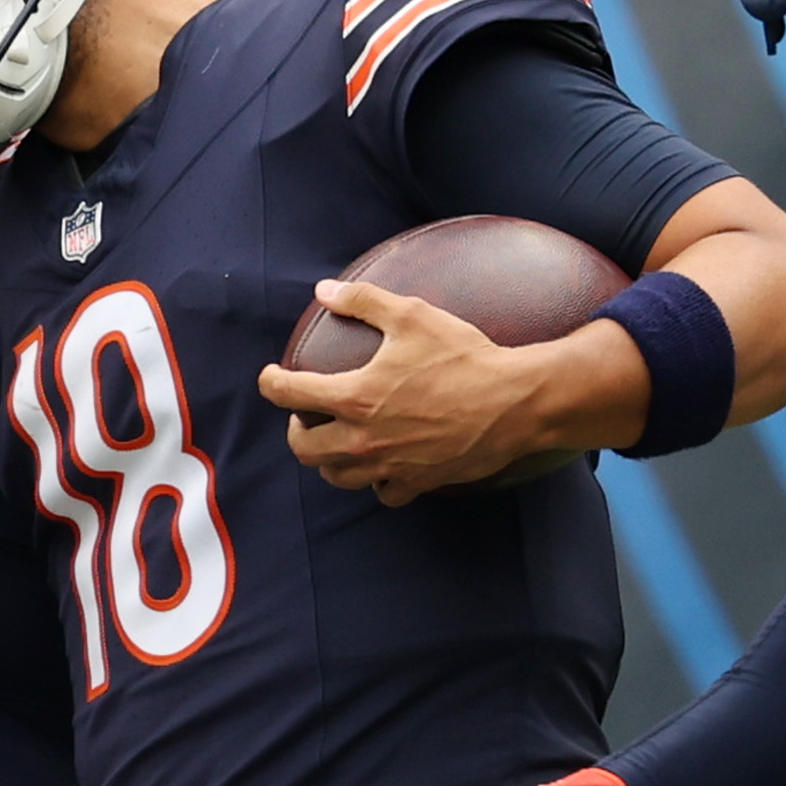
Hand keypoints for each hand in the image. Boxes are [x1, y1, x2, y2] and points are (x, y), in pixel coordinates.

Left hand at [261, 281, 607, 502]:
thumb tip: (324, 291)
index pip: (290, 394)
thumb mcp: (413, 315)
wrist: (514, 403)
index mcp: (355, 397)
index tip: (271, 377)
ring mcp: (390, 466)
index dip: (271, 383)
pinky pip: (382, 493)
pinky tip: (381, 466)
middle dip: (296, 432)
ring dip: (328, 460)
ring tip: (336, 441)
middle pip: (305, 450)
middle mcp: (365, 439)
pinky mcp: (418, 482)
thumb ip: (364, 301)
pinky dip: (375, 482)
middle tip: (304, 417)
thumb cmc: (464, 356)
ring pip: (337, 477)